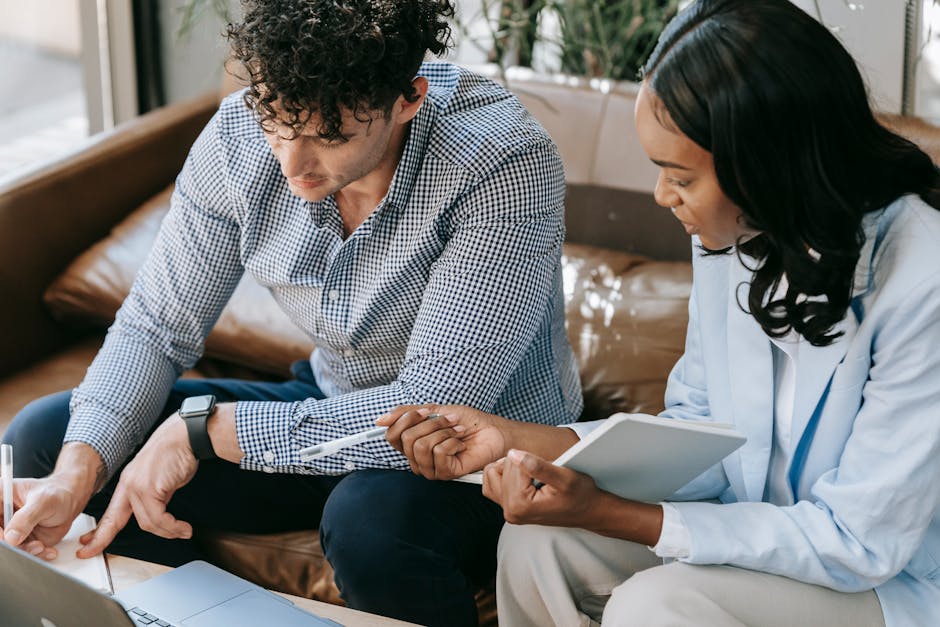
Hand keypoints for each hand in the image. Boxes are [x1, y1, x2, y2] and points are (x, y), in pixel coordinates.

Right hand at [1, 476, 86, 559]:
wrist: (69, 502)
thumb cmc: (56, 494)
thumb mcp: (43, 501)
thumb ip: (27, 517)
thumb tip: (11, 537)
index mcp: (0, 497)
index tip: (8, 539)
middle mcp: (1, 515)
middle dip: (11, 546)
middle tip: (28, 545)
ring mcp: (10, 530)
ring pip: (9, 547)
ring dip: (25, 552)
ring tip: (41, 546)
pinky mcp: (20, 541)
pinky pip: (22, 553)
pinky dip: (35, 555)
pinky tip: (46, 550)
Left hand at [78, 414, 197, 556]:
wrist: (185, 435)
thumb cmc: (177, 452)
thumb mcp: (160, 477)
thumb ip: (156, 495)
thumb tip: (162, 510)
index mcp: (129, 482)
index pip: (111, 512)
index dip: (99, 531)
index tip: (87, 543)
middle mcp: (129, 484)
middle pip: (115, 521)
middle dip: (101, 539)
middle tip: (92, 553)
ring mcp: (138, 486)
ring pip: (147, 522)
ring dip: (168, 532)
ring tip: (182, 531)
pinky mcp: (151, 488)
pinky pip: (160, 518)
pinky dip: (174, 526)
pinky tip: (183, 527)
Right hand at [378, 405, 511, 479]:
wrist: (491, 430)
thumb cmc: (465, 421)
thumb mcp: (433, 410)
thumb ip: (406, 414)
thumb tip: (379, 420)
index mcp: (412, 445)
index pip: (392, 436)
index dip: (406, 419)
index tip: (426, 411)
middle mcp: (418, 458)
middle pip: (407, 439)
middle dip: (431, 423)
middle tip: (450, 421)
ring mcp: (430, 468)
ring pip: (421, 446)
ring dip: (443, 432)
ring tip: (457, 433)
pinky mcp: (444, 473)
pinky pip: (438, 453)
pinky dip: (453, 442)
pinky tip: (462, 445)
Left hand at [482, 449, 602, 527]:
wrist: (588, 510)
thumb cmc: (581, 495)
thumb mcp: (564, 477)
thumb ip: (538, 466)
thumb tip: (513, 454)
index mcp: (521, 505)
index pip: (512, 463)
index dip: (532, 459)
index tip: (548, 470)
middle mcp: (510, 512)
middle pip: (502, 468)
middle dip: (522, 465)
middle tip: (544, 475)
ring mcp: (509, 512)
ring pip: (494, 474)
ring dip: (511, 469)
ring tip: (532, 476)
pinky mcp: (509, 509)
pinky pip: (493, 484)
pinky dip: (504, 476)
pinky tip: (522, 478)